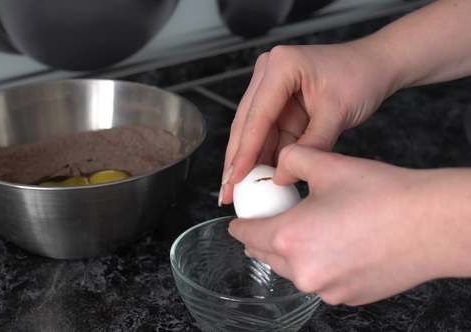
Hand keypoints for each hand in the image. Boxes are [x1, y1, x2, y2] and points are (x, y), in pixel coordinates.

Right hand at [219, 41, 397, 205]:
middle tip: (228, 189)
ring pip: (253, 131)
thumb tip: (282, 176)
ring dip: (248, 161)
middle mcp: (269, 73)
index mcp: (282, 65)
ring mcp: (271, 87)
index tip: (236, 178)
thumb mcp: (338, 113)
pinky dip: (264, 155)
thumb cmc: (362, 77)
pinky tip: (257, 176)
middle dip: (237, 159)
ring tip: (237, 190)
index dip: (245, 150)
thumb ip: (310, 145)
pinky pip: (267, 134)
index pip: (258, 115)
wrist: (377, 66)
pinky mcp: (278, 102)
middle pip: (246, 123)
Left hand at [228, 144, 470, 305]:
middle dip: (264, 237)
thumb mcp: (328, 165)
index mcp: (290, 237)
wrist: (432, 225)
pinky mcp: (348, 298)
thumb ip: (292, 159)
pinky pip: (319, 281)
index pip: (246, 234)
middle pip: (265, 255)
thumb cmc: (384, 195)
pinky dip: (318, 265)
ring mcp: (326, 290)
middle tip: (275, 218)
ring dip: (291, 252)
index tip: (241, 219)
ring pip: (292, 270)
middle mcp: (303, 271)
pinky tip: (337, 244)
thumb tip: (279, 165)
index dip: (240, 223)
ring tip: (312, 228)